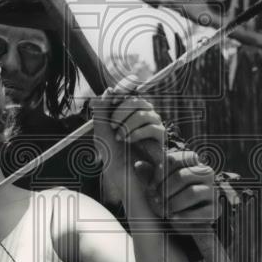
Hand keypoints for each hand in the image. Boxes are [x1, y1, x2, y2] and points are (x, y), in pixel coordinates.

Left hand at [92, 76, 165, 200]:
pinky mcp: (160, 137)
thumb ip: (102, 110)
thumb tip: (109, 90)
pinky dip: (138, 133)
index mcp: (127, 110)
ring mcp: (152, 124)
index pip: (129, 90)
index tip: (114, 92)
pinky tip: (128, 140)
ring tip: (119, 137)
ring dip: (128, 124)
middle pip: (136, 100)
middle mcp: (142, 114)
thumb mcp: (101, 130)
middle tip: (112, 126)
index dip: (124, 87)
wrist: (121, 174)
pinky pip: (153, 127)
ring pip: (144, 112)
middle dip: (121, 112)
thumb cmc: (111, 154)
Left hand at [134, 150, 217, 228]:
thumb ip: (147, 175)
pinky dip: (184, 217)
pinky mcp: (215, 209)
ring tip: (163, 211)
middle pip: (183, 176)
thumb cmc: (164, 197)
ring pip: (192, 194)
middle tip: (155, 200)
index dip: (159, 173)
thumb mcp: (154, 186)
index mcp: (190, 161)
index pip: (174, 160)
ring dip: (173, 204)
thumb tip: (138, 165)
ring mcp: (212, 191)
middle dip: (165, 191)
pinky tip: (173, 219)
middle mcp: (205, 173)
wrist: (176, 221)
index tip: (150, 186)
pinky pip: (203, 212)